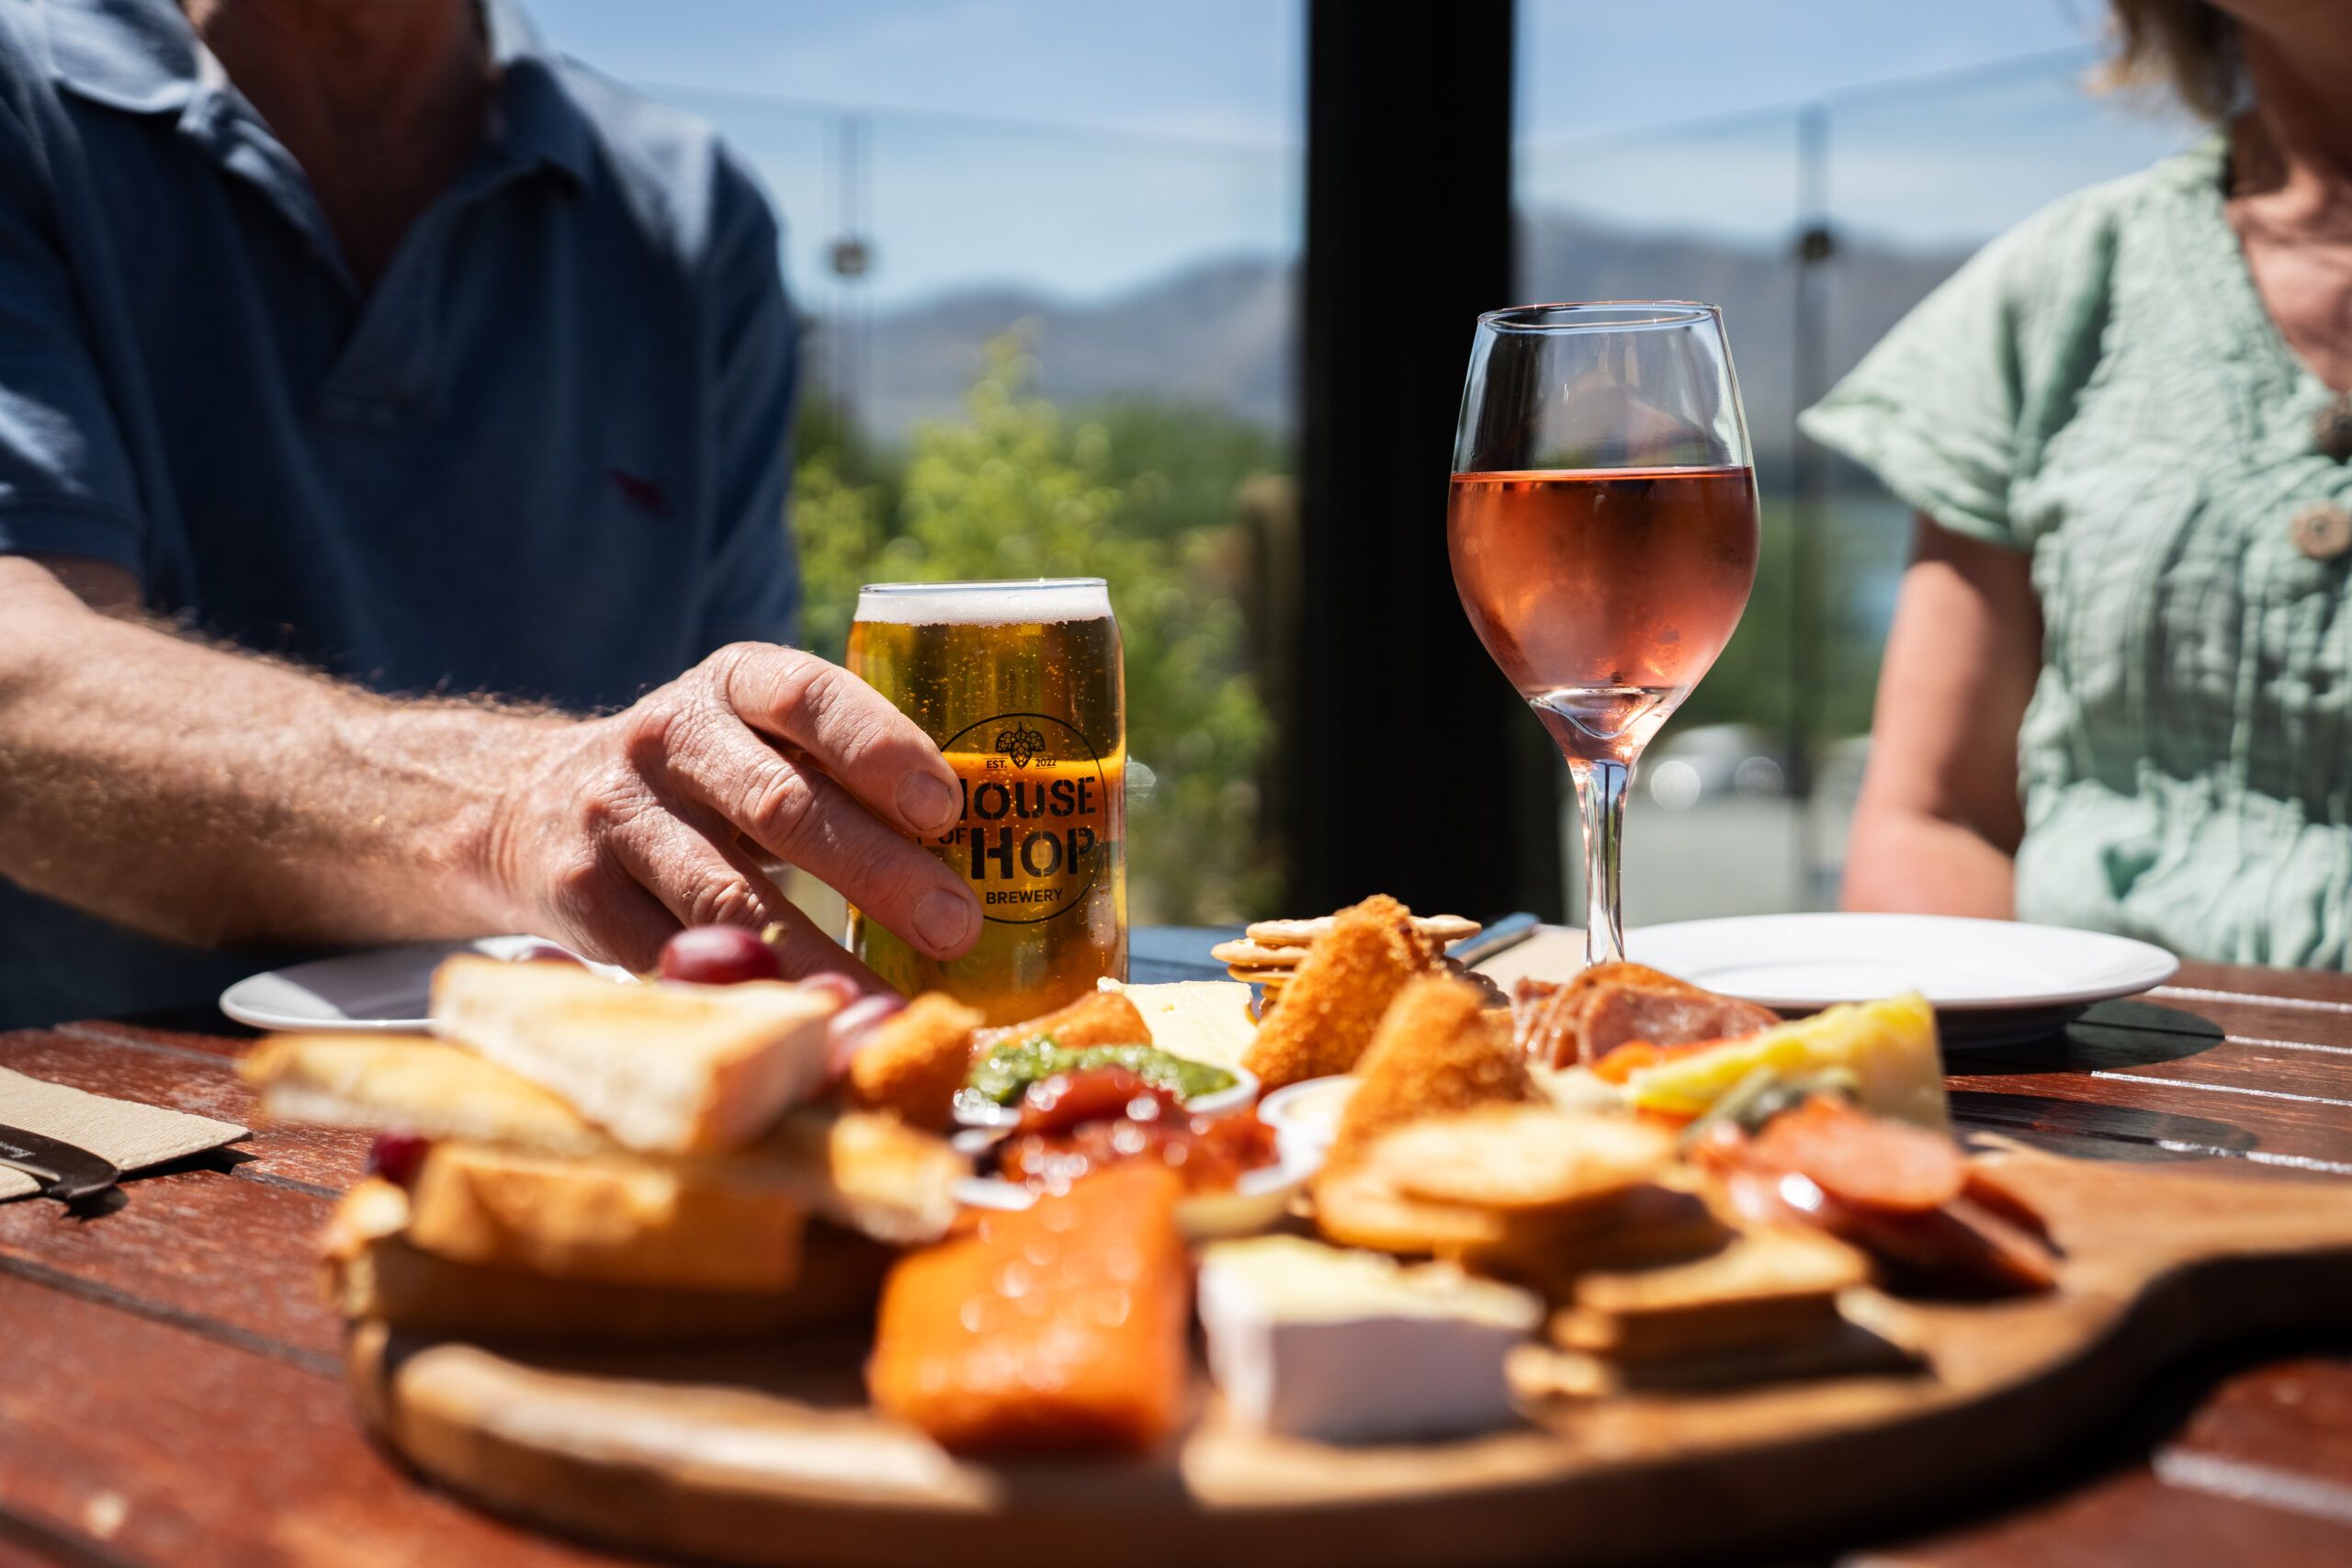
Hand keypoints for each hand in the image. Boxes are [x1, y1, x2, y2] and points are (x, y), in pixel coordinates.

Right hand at [480, 643, 978, 978]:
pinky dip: (744, 994)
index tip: (946, 806)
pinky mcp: (582, 896)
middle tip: (957, 923)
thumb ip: (841, 770)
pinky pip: (672, 955)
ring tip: (890, 1005)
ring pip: (728, 897)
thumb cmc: (701, 778)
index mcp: (734, 682)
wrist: (522, 804)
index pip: (810, 696)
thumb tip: (991, 843)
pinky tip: (804, 1027)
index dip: (879, 748)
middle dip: (877, 870)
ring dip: (817, 958)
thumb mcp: (755, 735)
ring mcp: (618, 817)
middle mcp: (669, 737)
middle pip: (782, 805)